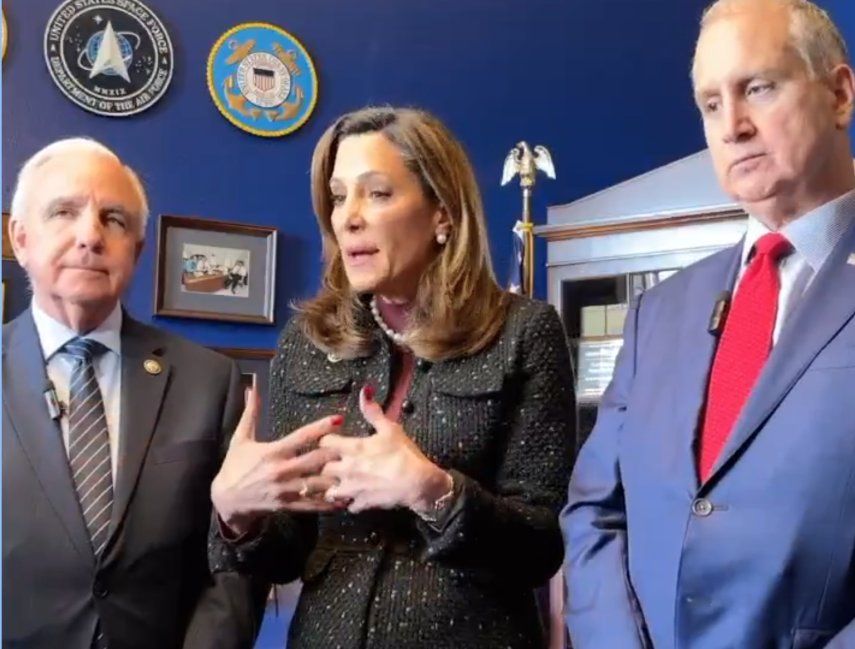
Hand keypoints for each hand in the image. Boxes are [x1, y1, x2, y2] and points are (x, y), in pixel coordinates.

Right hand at [212, 387, 343, 535]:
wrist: (225, 501)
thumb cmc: (235, 466)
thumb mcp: (241, 438)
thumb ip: (251, 412)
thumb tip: (253, 386)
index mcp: (272, 452)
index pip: (301, 437)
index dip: (321, 427)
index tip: (339, 419)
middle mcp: (281, 470)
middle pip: (314, 460)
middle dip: (335, 453)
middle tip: (356, 446)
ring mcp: (285, 490)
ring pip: (316, 484)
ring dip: (336, 479)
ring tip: (355, 473)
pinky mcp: (287, 505)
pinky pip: (311, 505)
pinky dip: (327, 503)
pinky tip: (343, 500)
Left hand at [320, 385, 452, 513]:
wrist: (418, 483)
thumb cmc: (404, 454)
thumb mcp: (390, 428)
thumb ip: (373, 411)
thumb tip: (364, 391)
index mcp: (352, 448)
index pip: (324, 442)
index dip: (326, 440)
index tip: (332, 441)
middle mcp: (346, 469)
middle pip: (322, 468)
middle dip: (325, 465)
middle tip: (331, 463)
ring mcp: (352, 488)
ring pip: (329, 491)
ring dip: (332, 487)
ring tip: (338, 484)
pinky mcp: (361, 503)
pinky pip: (348, 506)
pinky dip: (349, 503)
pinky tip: (353, 499)